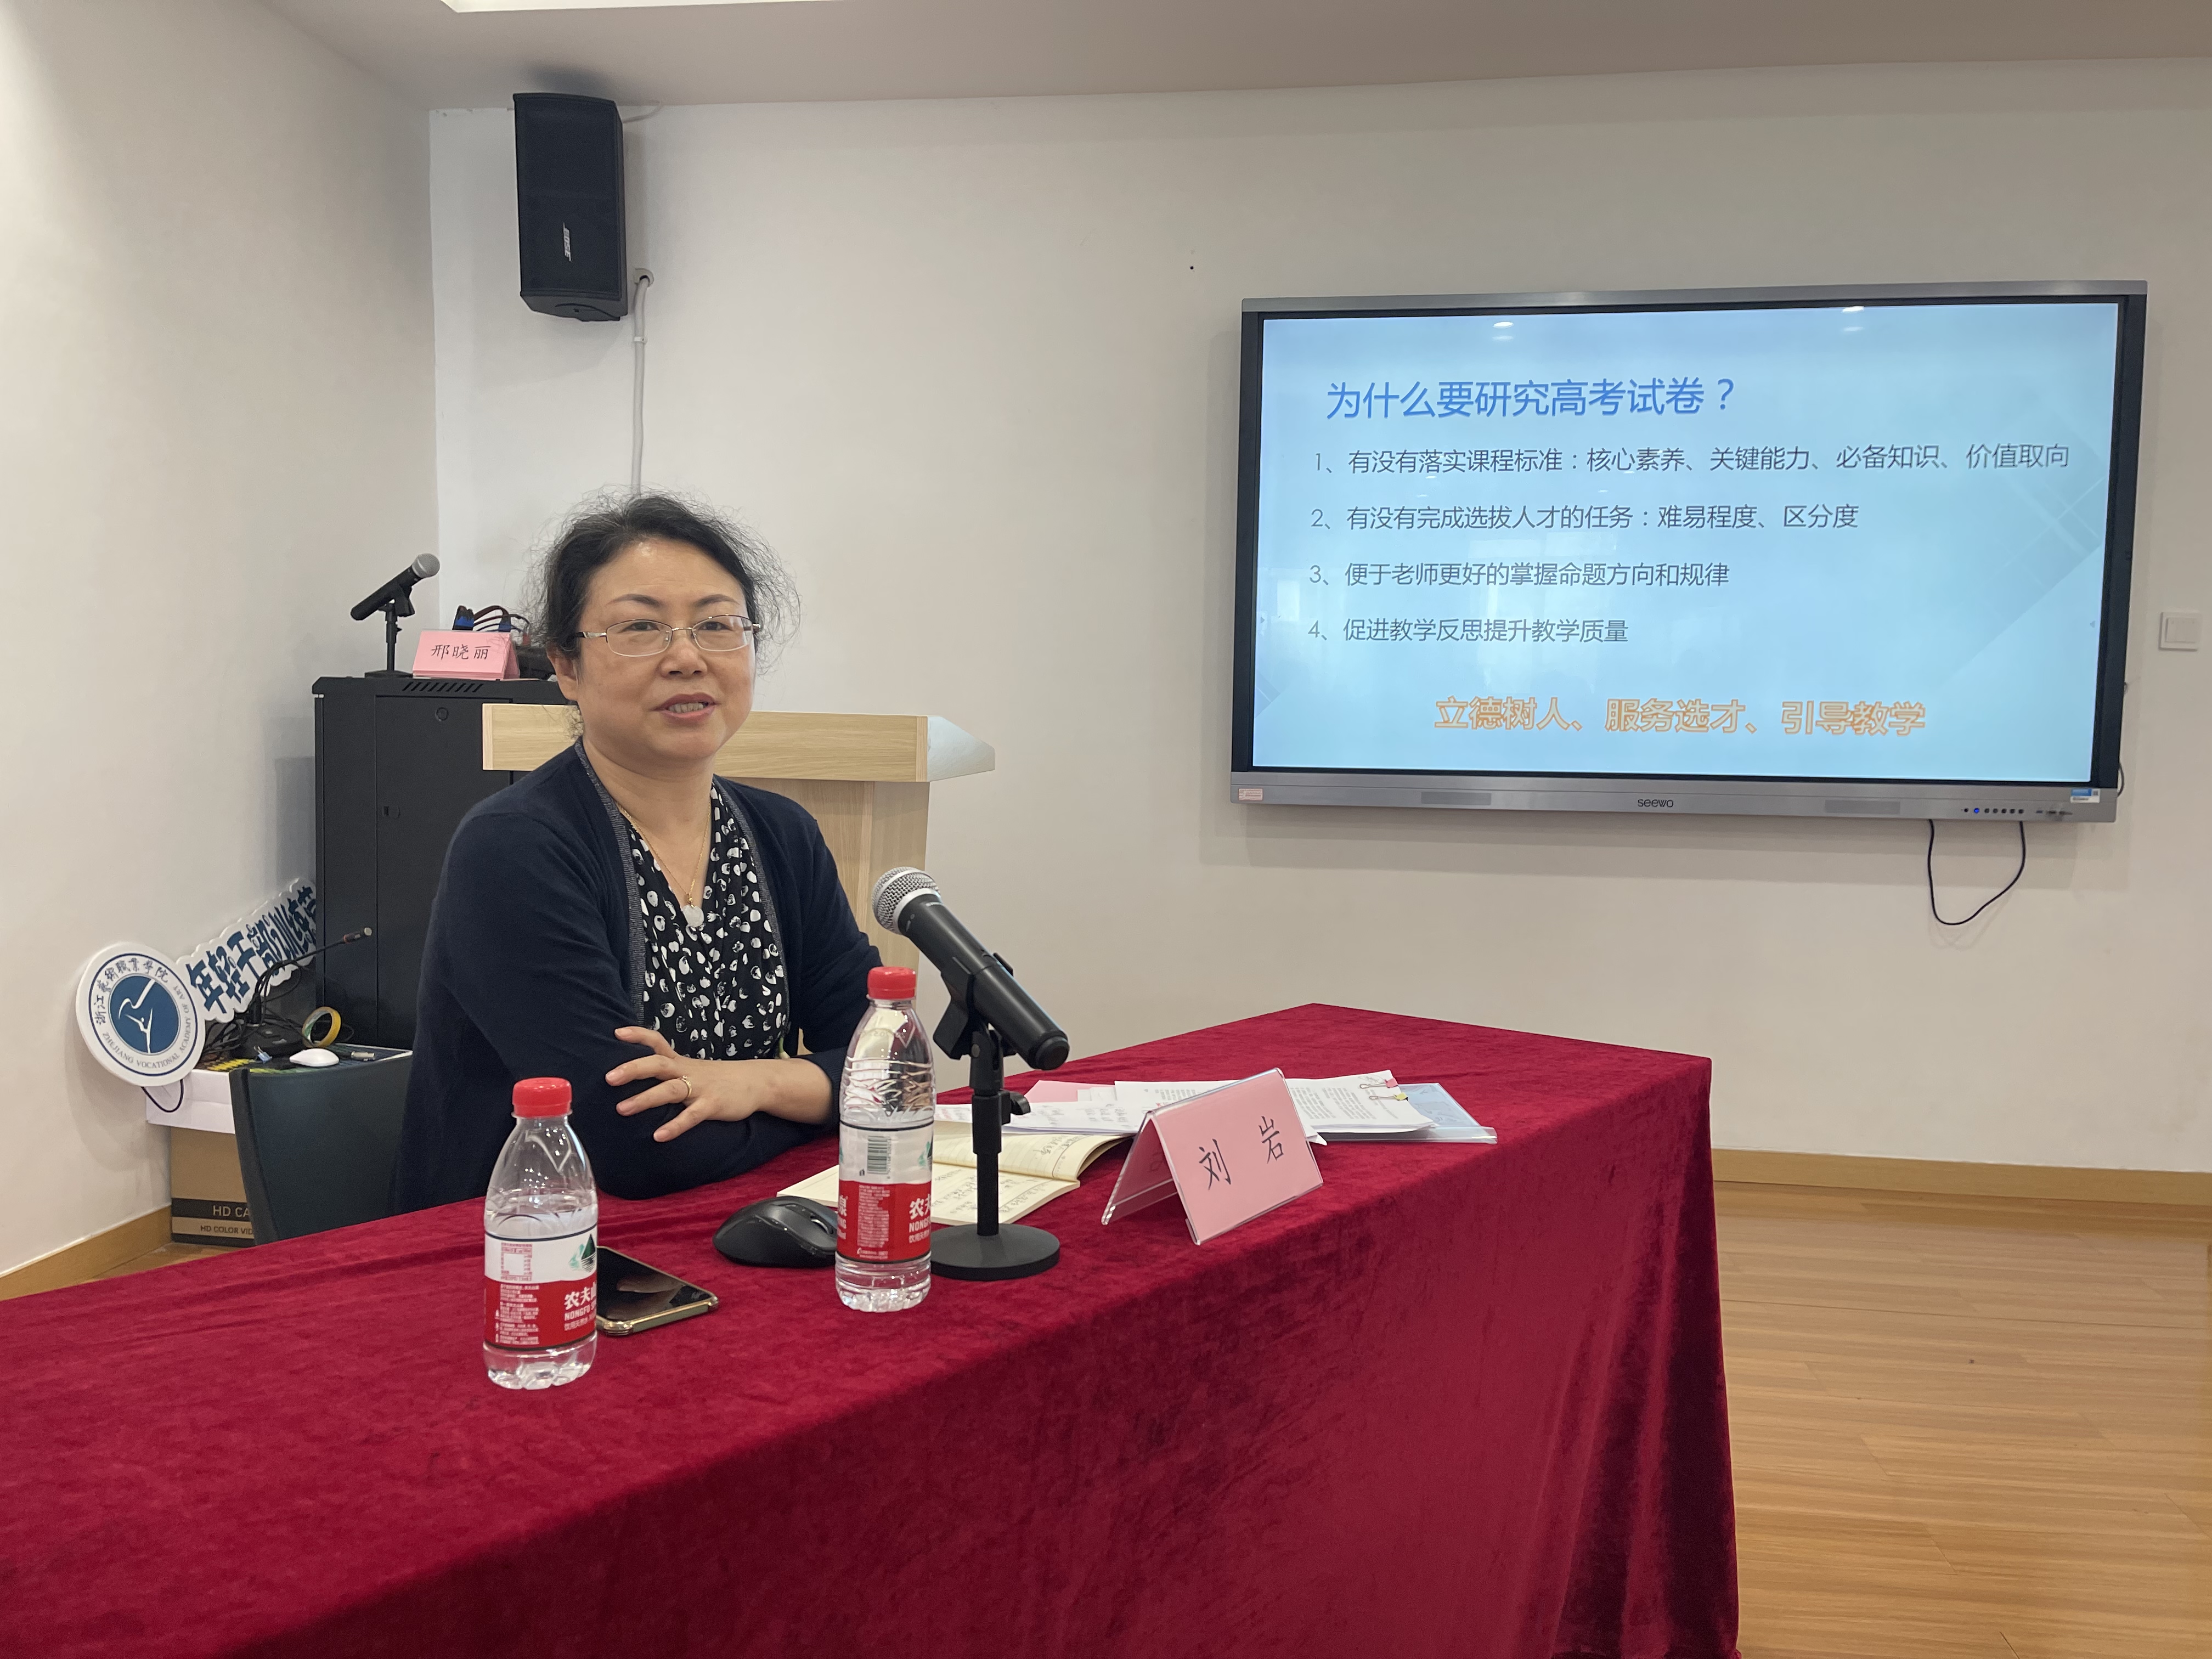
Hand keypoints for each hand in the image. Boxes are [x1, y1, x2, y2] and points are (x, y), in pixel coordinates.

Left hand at [609, 1027, 831, 1140]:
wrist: (757, 1083)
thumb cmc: (719, 1079)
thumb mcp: (693, 1069)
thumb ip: (670, 1071)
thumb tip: (639, 1077)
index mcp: (681, 1062)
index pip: (657, 1042)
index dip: (638, 1036)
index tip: (617, 1033)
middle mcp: (687, 1071)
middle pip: (657, 1064)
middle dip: (633, 1069)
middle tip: (609, 1078)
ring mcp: (700, 1088)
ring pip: (670, 1090)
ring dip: (645, 1099)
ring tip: (622, 1109)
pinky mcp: (713, 1105)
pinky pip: (691, 1116)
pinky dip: (675, 1126)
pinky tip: (659, 1136)